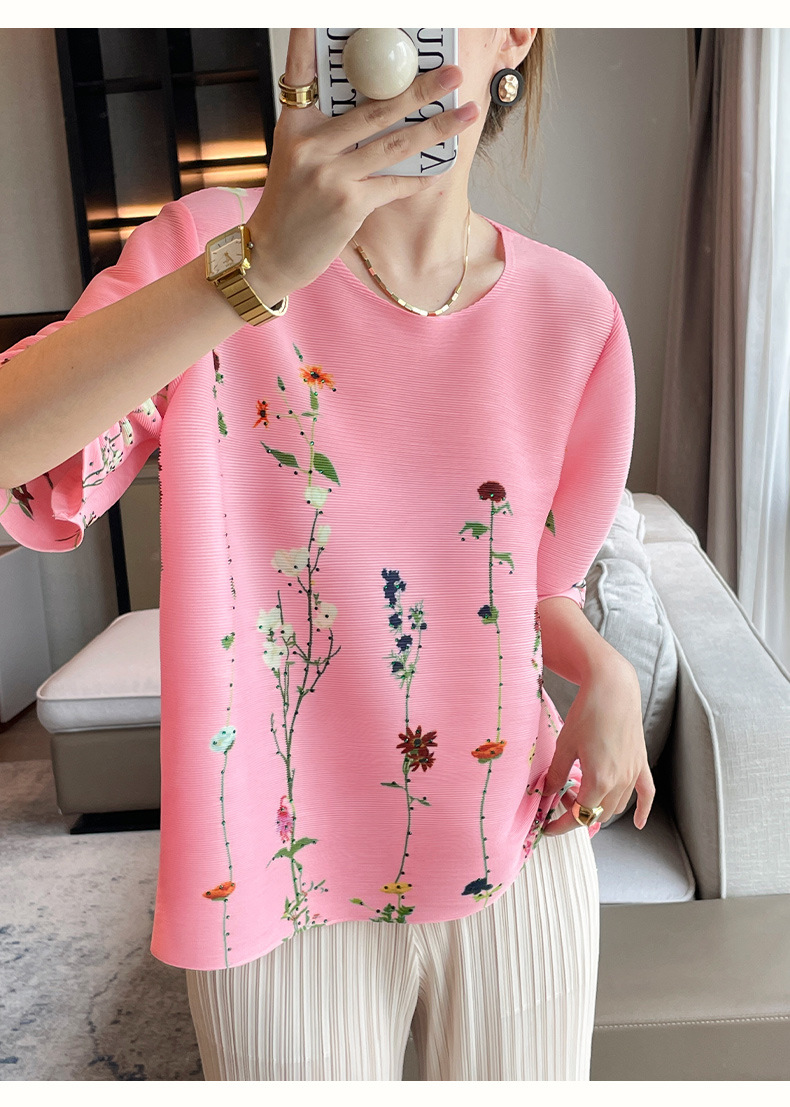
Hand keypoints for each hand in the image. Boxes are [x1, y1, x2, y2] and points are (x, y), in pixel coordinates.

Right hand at [247, 28, 480, 296]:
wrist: (271, 254)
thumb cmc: (289, 206)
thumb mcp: (296, 158)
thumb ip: (328, 132)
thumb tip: (380, 110)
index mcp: (295, 124)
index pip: (303, 70)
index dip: (313, 37)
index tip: (325, 13)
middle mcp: (310, 143)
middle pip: (374, 107)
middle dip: (420, 88)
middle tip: (453, 73)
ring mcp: (329, 174)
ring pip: (394, 143)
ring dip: (436, 128)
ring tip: (467, 113)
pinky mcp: (347, 204)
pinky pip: (395, 185)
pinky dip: (419, 178)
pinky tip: (441, 169)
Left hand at [540, 658, 654, 835]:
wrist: (613, 689)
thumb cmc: (588, 713)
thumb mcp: (565, 745)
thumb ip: (557, 774)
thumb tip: (547, 792)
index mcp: (599, 779)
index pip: (580, 815)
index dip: (561, 825)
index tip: (548, 828)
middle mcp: (620, 781)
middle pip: (598, 813)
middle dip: (577, 811)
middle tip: (562, 796)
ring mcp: (633, 773)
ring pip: (617, 806)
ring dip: (599, 807)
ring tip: (581, 790)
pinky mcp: (641, 763)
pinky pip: (646, 794)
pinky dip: (643, 811)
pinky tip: (638, 823)